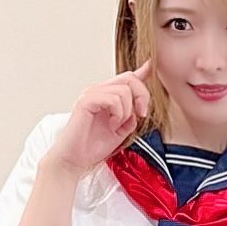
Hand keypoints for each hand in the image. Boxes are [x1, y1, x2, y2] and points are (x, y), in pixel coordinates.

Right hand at [46, 60, 152, 174]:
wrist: (75, 160)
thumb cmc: (93, 147)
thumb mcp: (121, 129)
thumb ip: (131, 116)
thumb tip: (141, 105)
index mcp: (107, 96)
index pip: (126, 78)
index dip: (141, 71)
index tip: (151, 65)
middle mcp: (99, 91)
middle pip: (129, 78)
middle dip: (142, 96)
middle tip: (141, 114)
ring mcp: (92, 94)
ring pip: (123, 90)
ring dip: (127, 111)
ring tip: (117, 125)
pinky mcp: (86, 101)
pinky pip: (112, 99)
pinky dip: (118, 114)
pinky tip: (112, 125)